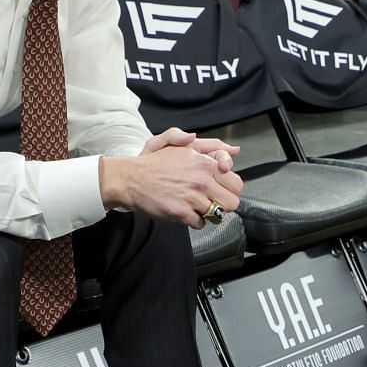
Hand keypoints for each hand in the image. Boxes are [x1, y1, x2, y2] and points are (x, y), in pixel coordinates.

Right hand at [101, 143, 242, 226]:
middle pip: (232, 202)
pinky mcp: (181, 212)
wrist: (131, 179)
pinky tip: (186, 211)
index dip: (230, 188)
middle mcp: (201, 180)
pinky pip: (200, 223)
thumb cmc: (153, 163)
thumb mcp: (176, 142)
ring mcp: (192, 197)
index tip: (222, 189)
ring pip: (218, 215)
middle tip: (213, 201)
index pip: (236, 183)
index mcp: (204, 163)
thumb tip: (232, 149)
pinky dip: (195, 220)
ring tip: (198, 206)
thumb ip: (207, 144)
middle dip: (224, 203)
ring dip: (209, 213)